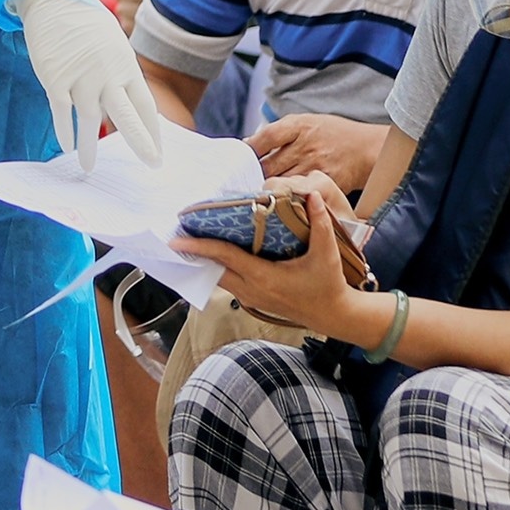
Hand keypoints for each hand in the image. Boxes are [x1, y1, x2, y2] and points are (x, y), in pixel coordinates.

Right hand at [10, 0, 161, 168]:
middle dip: (141, 142)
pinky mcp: (55, 78)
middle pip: (127, 116)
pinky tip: (66, 145)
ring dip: (88, 147)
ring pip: (88, 121)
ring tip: (89, 167)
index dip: (153, 130)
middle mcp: (107, 74)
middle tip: (152, 163)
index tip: (158, 151)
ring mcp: (80, 77)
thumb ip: (117, 76)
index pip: (145, 105)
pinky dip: (63, 130)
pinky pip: (61, 111)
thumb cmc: (86, 24)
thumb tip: (112, 110)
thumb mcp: (113, 45)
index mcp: (126, 66)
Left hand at [174, 185, 367, 337]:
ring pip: (219, 278)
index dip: (200, 247)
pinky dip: (218, 268)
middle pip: (213, 269)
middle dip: (194, 253)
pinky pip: (228, 282)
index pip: (225, 257)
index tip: (178, 240)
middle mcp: (251, 289)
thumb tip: (311, 196)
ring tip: (192, 240)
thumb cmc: (327, 285)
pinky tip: (215, 255)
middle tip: (179, 234)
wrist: (331, 314)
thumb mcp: (326, 253)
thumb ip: (319, 223)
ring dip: (205, 261)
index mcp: (263, 276)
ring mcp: (250, 296)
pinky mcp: (253, 299)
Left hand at [250, 113, 388, 195]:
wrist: (365, 148)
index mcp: (300, 126)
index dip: (249, 149)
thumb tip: (249, 143)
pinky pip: (298, 194)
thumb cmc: (332, 134)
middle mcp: (306, 146)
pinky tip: (277, 201)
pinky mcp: (323, 183)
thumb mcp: (307, 122)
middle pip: (269, 165)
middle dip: (252, 176)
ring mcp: (315, 166)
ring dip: (266, 190)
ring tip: (254, 195)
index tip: (237, 158)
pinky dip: (286, 198)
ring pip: (280, 183)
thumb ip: (280, 132)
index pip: (266, 137)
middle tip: (241, 183)